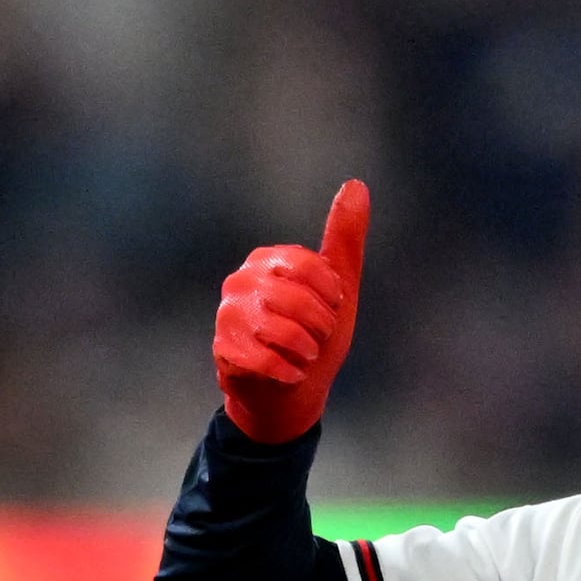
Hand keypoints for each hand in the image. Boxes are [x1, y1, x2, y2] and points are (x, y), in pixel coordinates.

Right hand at [214, 179, 369, 443]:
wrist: (289, 395)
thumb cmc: (314, 338)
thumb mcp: (339, 288)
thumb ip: (344, 239)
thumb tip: (357, 185)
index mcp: (268, 260)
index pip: (309, 266)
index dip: (329, 297)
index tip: (330, 310)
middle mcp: (241, 280)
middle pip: (298, 300)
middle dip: (320, 328)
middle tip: (315, 339)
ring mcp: (228, 315)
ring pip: (283, 331)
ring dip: (305, 352)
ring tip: (300, 356)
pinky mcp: (223, 350)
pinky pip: (268, 361)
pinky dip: (289, 373)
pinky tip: (287, 373)